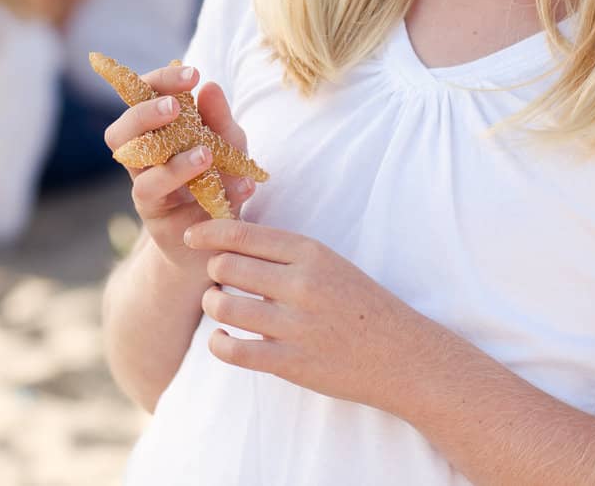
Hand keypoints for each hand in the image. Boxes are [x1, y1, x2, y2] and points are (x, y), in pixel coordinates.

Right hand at [104, 64, 257, 279]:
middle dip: (143, 116)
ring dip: (173, 164)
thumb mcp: (228, 144)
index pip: (138, 99)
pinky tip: (242, 186)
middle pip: (119, 135)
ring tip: (206, 154)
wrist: (218, 239)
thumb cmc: (219, 180)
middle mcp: (142, 164)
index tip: (192, 73)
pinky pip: (177, 211)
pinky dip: (211, 193)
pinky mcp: (163, 226)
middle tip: (176, 107)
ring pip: (141, 178)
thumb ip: (218, 119)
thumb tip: (209, 86)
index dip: (158, 82)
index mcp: (153, 134)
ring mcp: (148, 195)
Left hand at [184, 219, 419, 409]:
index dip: (209, 232)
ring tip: (219, 305)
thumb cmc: (361, 305)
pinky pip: (234, 350)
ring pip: (223, 305)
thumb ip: (286, 253)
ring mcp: (296, 325)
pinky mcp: (291, 362)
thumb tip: (231, 242)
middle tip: (217, 278)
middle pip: (226, 266)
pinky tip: (222, 337)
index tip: (192, 236)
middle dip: (213, 270)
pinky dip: (218, 342)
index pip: (244, 233)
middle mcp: (302, 284)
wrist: (402, 355)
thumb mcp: (330, 264)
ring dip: (212, 304)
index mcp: (311, 253)